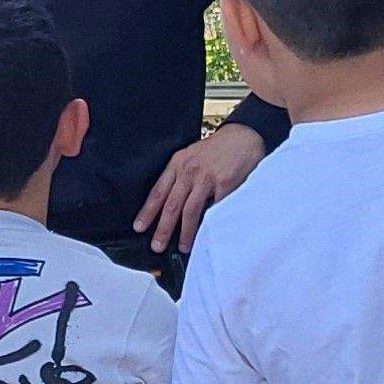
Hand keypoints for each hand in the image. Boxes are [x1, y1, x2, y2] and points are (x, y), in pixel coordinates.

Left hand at [135, 121, 264, 252]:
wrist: (243, 136)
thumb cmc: (217, 149)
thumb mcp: (191, 156)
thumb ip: (181, 176)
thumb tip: (170, 205)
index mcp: (178, 163)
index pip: (158, 191)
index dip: (148, 211)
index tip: (139, 227)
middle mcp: (189, 171)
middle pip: (171, 204)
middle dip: (162, 228)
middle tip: (157, 246)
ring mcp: (207, 178)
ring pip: (190, 210)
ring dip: (185, 232)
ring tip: (183, 247)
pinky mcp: (224, 184)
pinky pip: (214, 208)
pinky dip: (209, 224)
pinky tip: (206, 235)